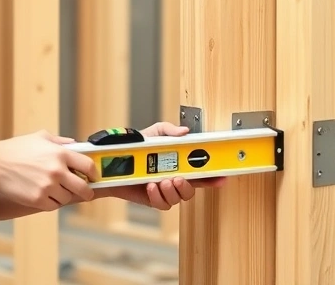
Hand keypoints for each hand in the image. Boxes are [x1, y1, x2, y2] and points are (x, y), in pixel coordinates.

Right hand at [0, 130, 97, 211]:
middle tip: (85, 192)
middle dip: (86, 192)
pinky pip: (53, 206)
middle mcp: (57, 171)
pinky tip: (45, 195)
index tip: (93, 177)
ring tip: (56, 190)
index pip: (88, 166)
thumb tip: (75, 145)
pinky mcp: (38, 199)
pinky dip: (52, 202)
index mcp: (60, 153)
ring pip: (67, 198)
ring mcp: (48, 186)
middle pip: (83, 188)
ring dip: (65, 196)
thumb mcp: (40, 137)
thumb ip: (60, 141)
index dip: (93, 173)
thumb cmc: (15, 149)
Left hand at [101, 121, 226, 209]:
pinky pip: (162, 204)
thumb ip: (169, 130)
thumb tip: (184, 131)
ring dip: (172, 191)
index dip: (213, 176)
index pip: (200, 172)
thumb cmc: (133, 149)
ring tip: (162, 181)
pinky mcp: (152, 199)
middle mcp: (173, 178)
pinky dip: (157, 196)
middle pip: (192, 189)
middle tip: (179, 178)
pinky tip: (151, 187)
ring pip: (178, 198)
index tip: (222, 176)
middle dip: (188, 185)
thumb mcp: (153, 134)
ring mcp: (163, 190)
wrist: (112, 164)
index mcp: (178, 164)